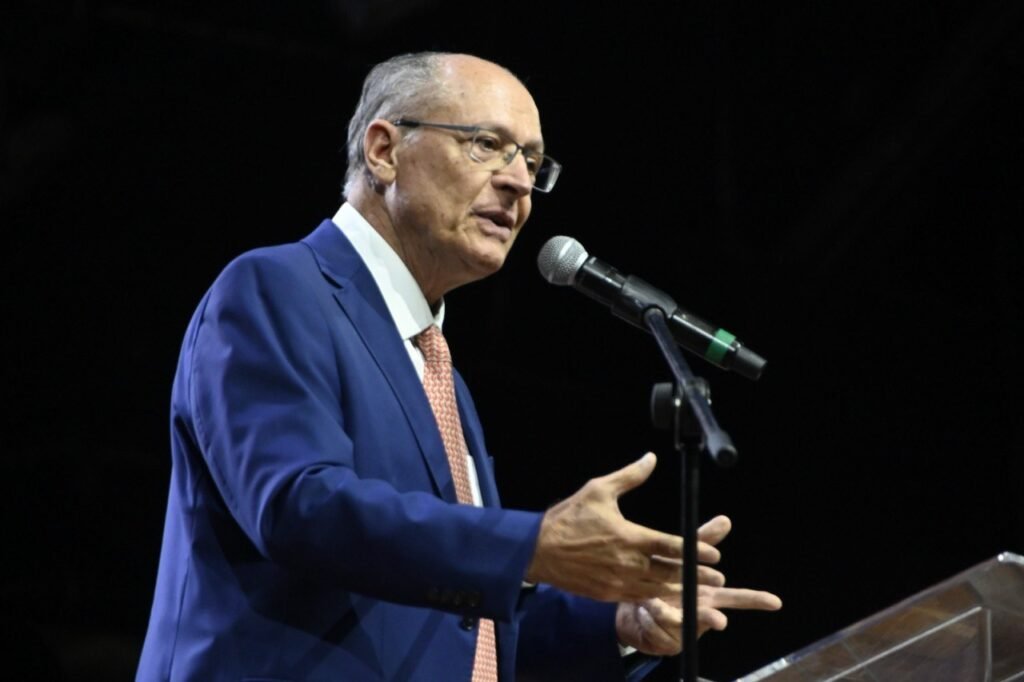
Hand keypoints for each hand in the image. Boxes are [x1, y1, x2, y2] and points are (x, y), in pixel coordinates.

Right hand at [525, 453, 721, 601]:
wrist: (538, 550)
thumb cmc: (569, 517)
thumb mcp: (598, 490)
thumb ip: (630, 476)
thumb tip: (651, 459)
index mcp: (629, 537)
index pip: (671, 546)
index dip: (696, 550)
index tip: (715, 553)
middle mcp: (627, 563)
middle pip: (671, 572)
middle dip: (696, 574)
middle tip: (718, 575)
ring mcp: (618, 582)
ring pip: (658, 588)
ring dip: (681, 589)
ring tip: (700, 589)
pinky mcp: (607, 594)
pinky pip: (639, 597)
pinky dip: (657, 597)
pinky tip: (668, 596)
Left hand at [615, 515, 782, 654]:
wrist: (634, 606)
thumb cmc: (663, 580)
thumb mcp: (680, 558)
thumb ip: (702, 542)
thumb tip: (726, 519)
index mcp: (708, 594)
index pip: (737, 597)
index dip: (757, 599)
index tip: (776, 602)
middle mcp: (701, 614)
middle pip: (712, 617)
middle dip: (711, 617)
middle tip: (719, 620)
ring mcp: (687, 630)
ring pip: (676, 619)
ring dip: (660, 608)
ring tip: (649, 602)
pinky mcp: (669, 643)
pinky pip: (657, 628)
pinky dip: (646, 617)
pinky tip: (642, 612)